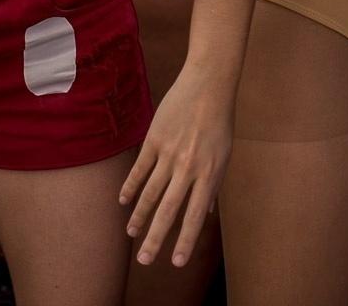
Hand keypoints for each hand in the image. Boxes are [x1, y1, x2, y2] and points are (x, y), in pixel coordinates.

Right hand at [119, 63, 232, 268]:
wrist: (208, 85)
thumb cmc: (219, 122)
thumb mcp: (224, 156)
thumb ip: (212, 187)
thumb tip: (205, 215)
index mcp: (209, 173)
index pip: (195, 216)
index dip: (185, 240)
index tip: (175, 262)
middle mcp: (189, 168)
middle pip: (168, 211)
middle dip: (156, 239)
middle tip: (145, 260)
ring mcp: (170, 154)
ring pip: (150, 193)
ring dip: (139, 217)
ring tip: (131, 234)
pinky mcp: (154, 140)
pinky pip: (139, 170)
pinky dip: (130, 188)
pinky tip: (123, 202)